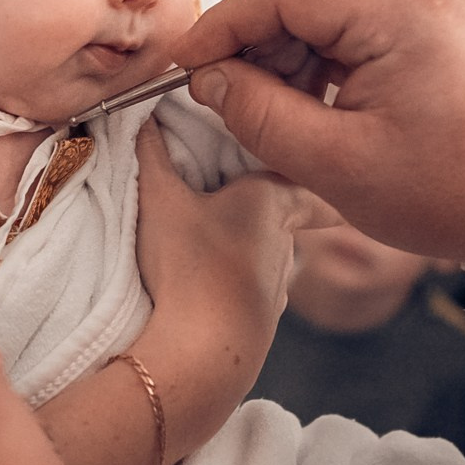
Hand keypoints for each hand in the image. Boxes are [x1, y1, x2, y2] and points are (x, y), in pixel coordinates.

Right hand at [34, 124, 334, 464]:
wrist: (203, 357)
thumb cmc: (189, 268)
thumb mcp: (159, 199)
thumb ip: (149, 151)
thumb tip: (142, 107)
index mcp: (271, 205)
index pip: (309, 180)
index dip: (313, 170)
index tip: (323, 165)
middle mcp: (283, 247)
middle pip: (289, 216)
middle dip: (276, 203)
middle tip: (249, 187)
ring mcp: (274, 290)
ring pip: (270, 256)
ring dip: (252, 246)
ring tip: (220, 237)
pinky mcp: (256, 326)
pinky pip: (250, 291)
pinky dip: (235, 282)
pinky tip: (210, 286)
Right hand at [176, 0, 464, 267]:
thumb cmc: (450, 190)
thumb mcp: (337, 163)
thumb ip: (259, 114)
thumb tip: (208, 80)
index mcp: (397, 11)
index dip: (223, 25)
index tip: (186, 64)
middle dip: (254, 43)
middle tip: (222, 95)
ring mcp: (425, 5)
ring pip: (324, 11)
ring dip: (285, 54)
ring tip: (270, 111)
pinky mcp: (428, 28)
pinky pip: (354, 27)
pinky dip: (319, 60)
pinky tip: (306, 105)